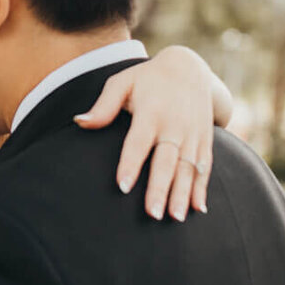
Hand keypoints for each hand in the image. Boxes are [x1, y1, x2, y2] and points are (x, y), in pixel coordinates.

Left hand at [75, 46, 219, 220]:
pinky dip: (201, 188)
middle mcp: (175, 125)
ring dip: (182, 194)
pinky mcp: (205, 140)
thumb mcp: (123, 82)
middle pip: (167, 161)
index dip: (130, 164)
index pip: (139, 142)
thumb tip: (79, 122)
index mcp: (152, 112)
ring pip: (188, 168)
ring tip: (175, 218)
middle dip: (160, 188)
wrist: (190, 67)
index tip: (122, 186)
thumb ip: (103, 105)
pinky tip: (197, 209)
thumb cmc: (147, 79)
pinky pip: (205, 167)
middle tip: (153, 214)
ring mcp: (193, 134)